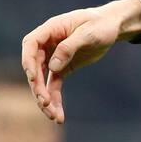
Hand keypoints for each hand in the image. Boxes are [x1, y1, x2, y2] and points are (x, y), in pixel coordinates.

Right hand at [21, 0, 140, 123]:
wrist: (112, 27)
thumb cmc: (100, 25)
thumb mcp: (89, 33)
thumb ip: (69, 47)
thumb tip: (53, 66)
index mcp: (51, 29)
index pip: (31, 44)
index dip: (28, 60)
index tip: (31, 76)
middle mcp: (47, 44)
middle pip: (34, 66)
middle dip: (37, 86)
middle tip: (45, 103)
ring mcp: (53, 57)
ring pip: (42, 80)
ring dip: (45, 98)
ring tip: (52, 116)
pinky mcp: (62, 68)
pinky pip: (54, 85)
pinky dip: (55, 99)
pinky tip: (58, 116)